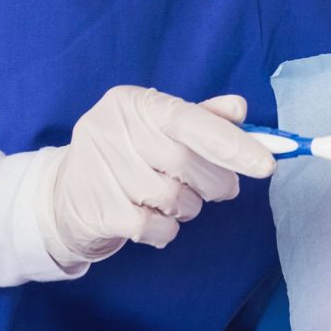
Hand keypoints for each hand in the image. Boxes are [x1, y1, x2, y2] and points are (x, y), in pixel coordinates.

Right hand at [37, 87, 275, 268]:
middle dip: (215, 181)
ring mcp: (99, 169)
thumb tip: (240, 108)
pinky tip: (155, 218)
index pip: (190, 120)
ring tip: (175, 199)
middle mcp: (111, 128)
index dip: (232, 143)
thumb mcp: (158, 127)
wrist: (63, 195)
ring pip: (173, 197)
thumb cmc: (126, 154)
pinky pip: (156, 227)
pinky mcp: (96, 209)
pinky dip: (167, 229)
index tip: (267, 165)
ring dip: (189, 206)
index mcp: (133, 102)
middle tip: (221, 188)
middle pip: (186, 161)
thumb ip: (201, 118)